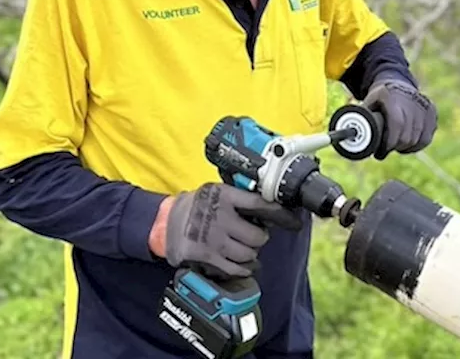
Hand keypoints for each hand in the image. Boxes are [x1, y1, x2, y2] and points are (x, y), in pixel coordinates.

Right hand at [162, 183, 302, 278]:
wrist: (165, 223)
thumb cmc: (196, 206)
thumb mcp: (216, 192)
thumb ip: (240, 199)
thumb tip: (272, 212)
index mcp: (224, 195)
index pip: (260, 205)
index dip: (281, 214)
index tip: (294, 222)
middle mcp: (220, 216)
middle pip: (258, 236)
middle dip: (259, 239)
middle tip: (252, 237)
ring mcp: (212, 238)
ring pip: (248, 254)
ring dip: (250, 255)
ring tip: (241, 249)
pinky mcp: (206, 257)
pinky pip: (235, 269)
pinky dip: (241, 269)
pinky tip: (238, 264)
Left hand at [363, 78, 437, 158]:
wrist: (397, 82)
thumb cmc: (379, 97)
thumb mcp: (367, 103)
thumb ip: (361, 118)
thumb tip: (348, 136)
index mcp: (393, 97)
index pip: (397, 124)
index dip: (389, 143)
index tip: (380, 153)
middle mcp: (411, 100)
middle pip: (407, 136)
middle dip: (395, 147)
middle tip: (386, 150)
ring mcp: (424, 106)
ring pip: (418, 139)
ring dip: (406, 148)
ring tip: (395, 146)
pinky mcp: (432, 112)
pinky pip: (427, 137)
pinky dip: (417, 145)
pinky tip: (408, 145)